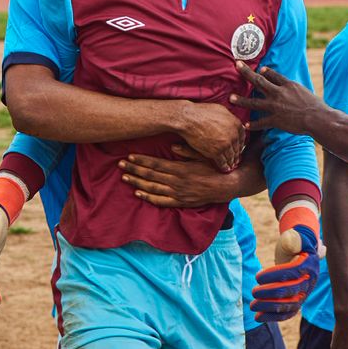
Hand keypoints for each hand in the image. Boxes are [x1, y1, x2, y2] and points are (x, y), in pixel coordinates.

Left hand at [121, 144, 266, 207]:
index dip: (141, 160)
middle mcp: (177, 181)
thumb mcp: (204, 156)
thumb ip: (188, 151)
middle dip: (134, 169)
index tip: (129, 156)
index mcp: (181, 169)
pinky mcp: (180, 202)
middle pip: (150, 175)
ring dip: (137, 182)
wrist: (226, 186)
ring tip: (125, 177)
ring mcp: (178, 193)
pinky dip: (148, 197)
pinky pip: (161, 201)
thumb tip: (172, 146)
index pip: (156, 164)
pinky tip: (139, 192)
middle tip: (120, 165)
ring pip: (152, 188)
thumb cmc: (215, 168)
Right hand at [172, 101, 246, 170]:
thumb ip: (230, 118)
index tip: (238, 147)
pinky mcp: (216, 153)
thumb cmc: (202, 112)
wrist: (189, 119)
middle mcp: (233, 135)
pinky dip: (224, 166)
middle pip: (237, 148)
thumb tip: (234, 122)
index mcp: (236, 124)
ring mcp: (225, 145)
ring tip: (232, 165)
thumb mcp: (221, 110)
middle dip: (237, 154)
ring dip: (232, 161)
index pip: (242, 137)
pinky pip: (222, 162)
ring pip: (231, 156)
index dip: (240, 143)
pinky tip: (225, 169)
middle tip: (237, 159)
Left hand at [230, 63, 321, 133]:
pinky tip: (246, 126)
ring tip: (231, 98)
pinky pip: (261, 123)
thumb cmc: (315, 105)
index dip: (265, 71)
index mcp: (288, 85)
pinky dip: (253, 125)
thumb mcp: (305, 91)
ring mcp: (275, 106)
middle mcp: (279, 93)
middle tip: (236, 65)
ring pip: (254, 102)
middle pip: (259, 81)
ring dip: (241, 100)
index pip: (273, 74)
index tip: (259, 69)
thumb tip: (292, 87)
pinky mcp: (276, 120)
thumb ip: (295, 89)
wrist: (318, 118)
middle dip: (246, 72)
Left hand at [250, 224, 320, 321]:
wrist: (300, 254)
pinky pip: (287, 314)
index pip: (293, 272)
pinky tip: (258, 317)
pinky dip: (272, 317)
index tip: (258, 276)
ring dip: (269, 307)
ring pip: (288, 305)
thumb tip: (291, 241)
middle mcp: (309, 282)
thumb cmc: (293, 244)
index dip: (275, 275)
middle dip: (269, 293)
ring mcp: (304, 294)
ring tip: (252, 305)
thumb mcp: (293, 237)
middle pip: (290, 291)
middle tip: (253, 291)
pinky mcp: (297, 303)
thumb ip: (292, 239)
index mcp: (309, 265)